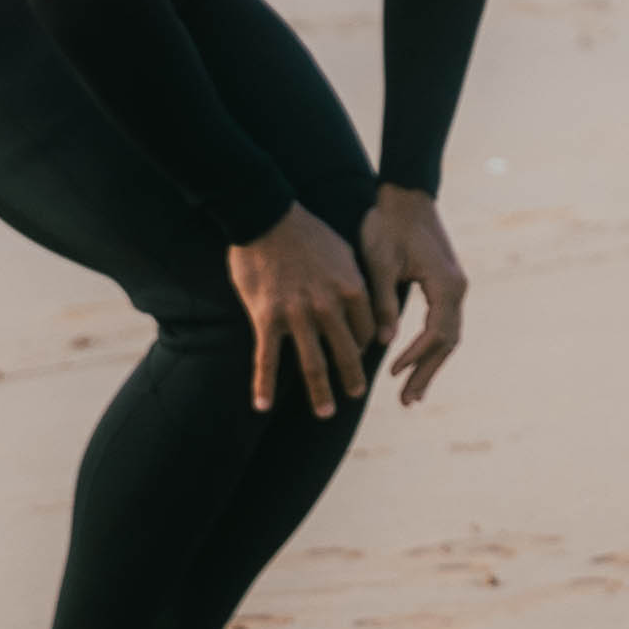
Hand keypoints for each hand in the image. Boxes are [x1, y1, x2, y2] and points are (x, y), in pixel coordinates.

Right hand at [229, 203, 374, 418]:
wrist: (267, 215)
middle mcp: (328, 305)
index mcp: (351, 288)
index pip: (365, 331)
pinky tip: (263, 405)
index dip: (363, 347)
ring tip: (325, 413)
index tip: (358, 356)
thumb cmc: (306, 232)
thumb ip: (354, 280)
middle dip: (352, 379)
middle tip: (355, 395)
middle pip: (346, 353)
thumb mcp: (343, 251)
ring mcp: (297, 314)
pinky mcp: (267, 317)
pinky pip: (266, 358)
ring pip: (312, 363)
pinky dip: (264, 384)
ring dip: (320, 392)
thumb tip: (362, 302)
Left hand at [358, 186, 469, 407]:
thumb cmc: (387, 224)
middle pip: (448, 341)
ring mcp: (455, 286)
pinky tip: (417, 362)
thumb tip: (384, 344)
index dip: (414, 357)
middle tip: (407, 401)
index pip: (435, 333)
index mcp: (445, 284)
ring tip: (412, 393)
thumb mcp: (379, 263)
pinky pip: (444, 323)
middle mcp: (458, 287)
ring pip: (448, 336)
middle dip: (427, 372)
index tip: (390, 374)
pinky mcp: (446, 284)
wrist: (405, 194)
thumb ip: (383, 303)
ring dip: (430, 364)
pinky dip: (432, 347)